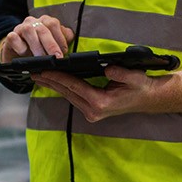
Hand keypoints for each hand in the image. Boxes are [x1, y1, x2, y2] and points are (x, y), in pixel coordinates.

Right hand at [0, 15, 73, 60]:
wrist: (17, 55)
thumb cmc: (37, 49)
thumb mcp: (51, 44)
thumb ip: (62, 38)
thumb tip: (70, 36)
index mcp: (45, 21)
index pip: (54, 24)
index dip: (60, 37)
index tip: (64, 51)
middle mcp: (33, 22)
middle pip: (43, 29)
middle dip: (51, 44)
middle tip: (57, 57)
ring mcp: (20, 28)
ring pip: (29, 31)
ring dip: (36, 45)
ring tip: (41, 58)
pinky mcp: (10, 36)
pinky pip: (13, 37)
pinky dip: (19, 45)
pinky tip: (23, 53)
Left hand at [35, 66, 171, 122]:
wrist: (148, 100)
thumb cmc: (141, 87)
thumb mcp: (134, 77)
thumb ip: (120, 73)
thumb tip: (106, 68)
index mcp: (101, 103)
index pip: (74, 86)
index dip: (58, 77)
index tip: (44, 70)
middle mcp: (93, 110)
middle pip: (66, 92)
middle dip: (50, 81)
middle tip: (33, 73)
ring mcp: (91, 113)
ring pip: (68, 96)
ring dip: (54, 86)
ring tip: (39, 77)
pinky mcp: (92, 111)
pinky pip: (73, 98)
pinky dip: (63, 89)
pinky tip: (54, 82)